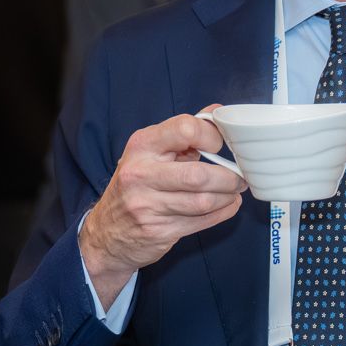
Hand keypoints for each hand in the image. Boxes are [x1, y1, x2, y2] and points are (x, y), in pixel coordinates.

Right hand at [79, 110, 246, 304]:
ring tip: (234, 191)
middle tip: (239, 177)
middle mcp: (141, 174)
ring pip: (202, 201)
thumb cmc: (134, 186)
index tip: (220, 144)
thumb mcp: (150, 152)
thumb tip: (216, 113)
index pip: (184, 129)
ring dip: (227, 196)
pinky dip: (222, 212)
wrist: (105, 232)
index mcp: (142, 146)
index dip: (211, 136)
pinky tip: (227, 205)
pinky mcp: (158, 231)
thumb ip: (183, 132)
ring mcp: (147, 205)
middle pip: (198, 175)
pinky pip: (200, 221)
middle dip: (228, 177)